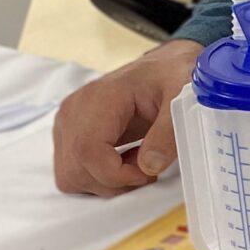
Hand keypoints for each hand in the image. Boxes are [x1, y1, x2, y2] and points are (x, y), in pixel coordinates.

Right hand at [52, 37, 199, 195]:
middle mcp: (73, 112)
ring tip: (137, 161)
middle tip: (146, 167)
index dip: (116, 174)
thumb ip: (167, 133)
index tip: (147, 174)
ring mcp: (68, 125)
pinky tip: (125, 160)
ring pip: (70, 176)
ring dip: (106, 182)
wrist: (163, 67)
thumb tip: (149, 167)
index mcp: (98, 99)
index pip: (87, 151)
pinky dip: (99, 177)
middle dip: (114, 182)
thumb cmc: (171, 76)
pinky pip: (74, 172)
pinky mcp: (70, 135)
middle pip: (75, 170)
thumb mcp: (181, 99)